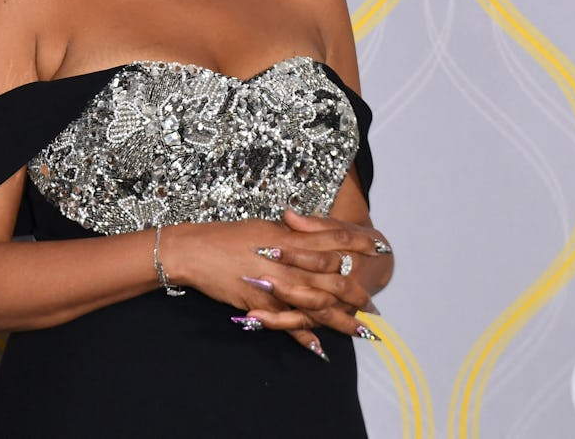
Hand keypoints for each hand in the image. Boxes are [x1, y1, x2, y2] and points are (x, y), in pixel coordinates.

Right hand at [158, 216, 386, 358]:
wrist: (196, 251)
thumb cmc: (229, 235)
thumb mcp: (265, 226)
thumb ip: (292, 231)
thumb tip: (311, 230)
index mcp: (292, 238)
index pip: (336, 238)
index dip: (359, 243)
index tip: (378, 247)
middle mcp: (290, 262)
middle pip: (335, 278)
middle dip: (357, 291)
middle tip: (371, 304)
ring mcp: (277, 286)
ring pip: (318, 306)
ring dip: (341, 320)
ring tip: (359, 330)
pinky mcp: (263, 305)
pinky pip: (289, 324)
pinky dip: (305, 337)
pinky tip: (320, 347)